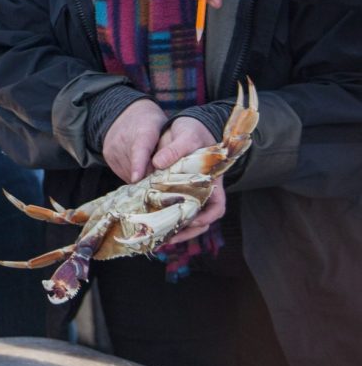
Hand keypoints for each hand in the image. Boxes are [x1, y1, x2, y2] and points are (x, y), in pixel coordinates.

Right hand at [102, 97, 169, 182]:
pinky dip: (132, 173)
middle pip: (135, 167)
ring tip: (150, 168)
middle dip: (149, 176)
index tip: (137, 178)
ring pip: (128, 173)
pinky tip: (139, 167)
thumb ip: (169, 149)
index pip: (139, 151)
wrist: (126, 111)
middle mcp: (123, 139)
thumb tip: (168, 170)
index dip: (138, 166)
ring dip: (140, 176)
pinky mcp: (108, 154)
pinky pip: (121, 172)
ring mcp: (113, 147)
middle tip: (160, 174)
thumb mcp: (165, 129)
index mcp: (143, 133)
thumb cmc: (151, 122)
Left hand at [153, 118, 222, 244]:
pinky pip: (169, 208)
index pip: (217, 206)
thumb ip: (174, 149)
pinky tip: (149, 222)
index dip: (208, 217)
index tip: (193, 221)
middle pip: (200, 219)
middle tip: (167, 238)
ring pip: (184, 218)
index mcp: (212, 181)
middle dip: (186, 231)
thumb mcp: (185, 135)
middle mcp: (201, 191)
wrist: (181, 127)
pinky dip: (161, 216)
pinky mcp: (172, 191)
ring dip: (173, 229)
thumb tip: (158, 163)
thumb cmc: (191, 131)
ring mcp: (186, 192)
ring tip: (157, 238)